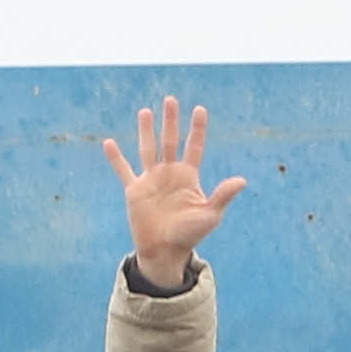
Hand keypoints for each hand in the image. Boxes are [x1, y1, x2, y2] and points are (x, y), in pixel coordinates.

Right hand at [100, 93, 248, 286]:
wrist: (165, 252)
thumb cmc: (190, 235)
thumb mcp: (210, 215)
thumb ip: (223, 195)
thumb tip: (242, 180)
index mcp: (188, 176)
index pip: (194, 146)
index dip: (197, 129)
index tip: (199, 110)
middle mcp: (169, 174)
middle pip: (170, 141)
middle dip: (171, 121)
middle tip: (171, 99)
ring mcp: (151, 180)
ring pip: (148, 149)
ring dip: (146, 130)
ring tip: (145, 111)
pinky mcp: (135, 191)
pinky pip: (123, 171)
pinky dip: (116, 158)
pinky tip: (108, 143)